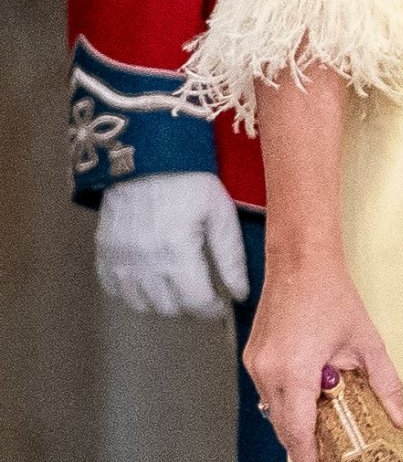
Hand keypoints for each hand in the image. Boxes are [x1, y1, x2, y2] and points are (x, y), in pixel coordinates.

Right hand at [95, 170, 250, 318]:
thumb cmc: (189, 178)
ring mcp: (120, 259)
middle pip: (168, 309)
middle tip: (200, 290)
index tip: (221, 303)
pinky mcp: (103, 251)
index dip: (212, 309)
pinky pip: (114, 289)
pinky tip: (148, 278)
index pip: (196, 303)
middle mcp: (145, 261)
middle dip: (189, 305)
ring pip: (141, 305)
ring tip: (176, 285)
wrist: (147, 152)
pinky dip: (132, 291)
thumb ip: (230, 256)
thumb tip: (240, 294)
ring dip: (162, 302)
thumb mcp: (220, 211)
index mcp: (177, 251)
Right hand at [245, 249, 402, 461]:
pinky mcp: (253, 357)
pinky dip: (287, 405)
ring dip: (295, 428)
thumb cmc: (333, 295)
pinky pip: (268, 393)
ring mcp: (256, 365)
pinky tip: (307, 407)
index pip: (299, 434)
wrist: (300, 260)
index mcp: (296, 372)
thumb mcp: (367, 342)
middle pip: (284, 429)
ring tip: (320, 443)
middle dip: (304, 453)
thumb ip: (386, 384)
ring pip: (274, 412)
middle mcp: (269, 372)